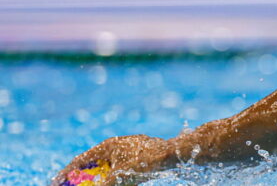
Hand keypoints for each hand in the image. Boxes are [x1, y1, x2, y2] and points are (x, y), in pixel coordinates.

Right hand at [52, 135, 173, 185]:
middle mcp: (115, 145)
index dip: (66, 173)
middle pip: (92, 162)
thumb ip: (104, 185)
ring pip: (106, 165)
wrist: (170, 153)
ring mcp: (126, 148)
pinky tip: (111, 182)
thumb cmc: (145, 162)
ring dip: (97, 176)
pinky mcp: (137, 153)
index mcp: (107, 146)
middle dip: (81, 176)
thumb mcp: (119, 178)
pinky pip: (118, 166)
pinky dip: (111, 176)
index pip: (80, 160)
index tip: (56, 184)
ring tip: (89, 184)